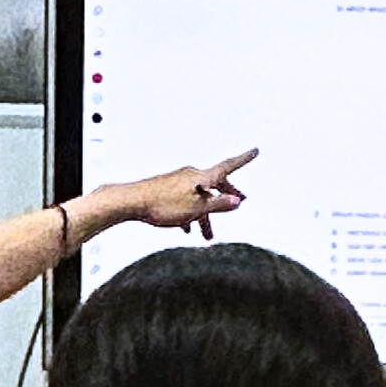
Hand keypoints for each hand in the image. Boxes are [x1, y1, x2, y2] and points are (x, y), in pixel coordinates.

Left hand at [81, 149, 257, 241]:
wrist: (131, 202)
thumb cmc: (161, 204)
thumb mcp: (196, 208)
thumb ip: (218, 205)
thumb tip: (236, 201)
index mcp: (201, 177)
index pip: (228, 167)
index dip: (244, 160)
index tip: (255, 151)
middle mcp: (191, 176)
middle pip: (214, 184)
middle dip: (227, 194)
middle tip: (239, 200)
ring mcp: (178, 182)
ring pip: (198, 197)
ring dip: (205, 214)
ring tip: (207, 235)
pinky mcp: (166, 190)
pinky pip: (184, 202)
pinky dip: (190, 214)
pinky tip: (186, 228)